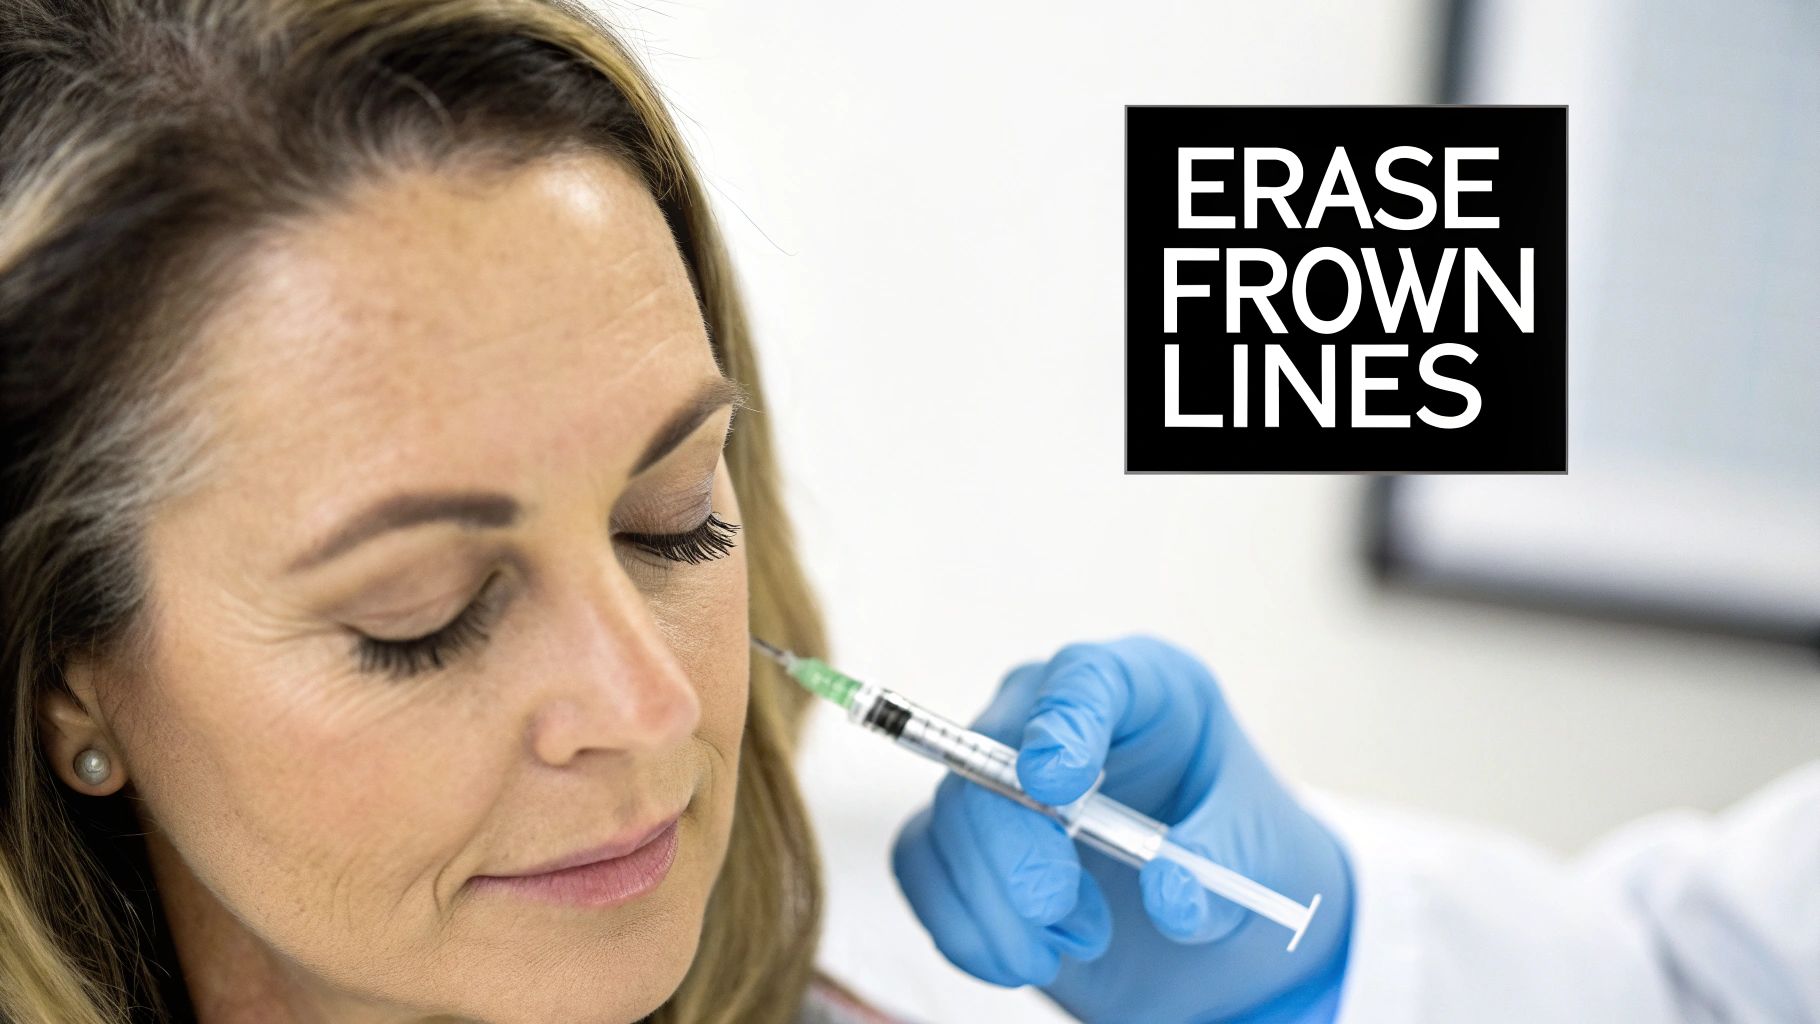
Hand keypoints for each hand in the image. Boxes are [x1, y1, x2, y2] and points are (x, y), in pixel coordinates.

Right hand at [891, 635, 1353, 1023]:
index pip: (1084, 676)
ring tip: (1065, 950)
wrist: (1218, 923)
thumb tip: (1171, 896)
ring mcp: (1004, 775)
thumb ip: (1220, 873)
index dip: (1063, 721)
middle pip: (992, 750)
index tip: (1059, 784)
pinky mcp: (969, 838)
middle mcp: (1059, 717)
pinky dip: (962, 925)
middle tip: (1058, 913)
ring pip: (949, 813)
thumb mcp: (1263, 859)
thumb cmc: (1244, 855)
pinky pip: (923, 864)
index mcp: (1143, 689)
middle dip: (1014, 844)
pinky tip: (1019, 958)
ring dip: (994, 901)